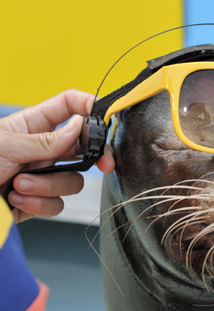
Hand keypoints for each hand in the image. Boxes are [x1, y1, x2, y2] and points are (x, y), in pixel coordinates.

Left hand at [0, 89, 114, 222]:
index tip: (106, 117)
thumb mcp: (6, 146)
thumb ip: (47, 140)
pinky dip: (38, 204)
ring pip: (72, 180)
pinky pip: (57, 204)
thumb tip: (80, 125)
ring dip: (47, 186)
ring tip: (18, 185)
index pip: (67, 106)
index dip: (88, 106)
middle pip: (82, 147)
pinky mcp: (39, 201)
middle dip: (95, 157)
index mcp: (32, 126)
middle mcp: (42, 150)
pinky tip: (15, 200)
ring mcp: (42, 176)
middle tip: (105, 164)